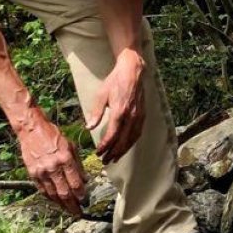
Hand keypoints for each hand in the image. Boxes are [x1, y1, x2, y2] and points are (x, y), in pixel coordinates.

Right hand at [17, 114, 86, 216]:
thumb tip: (85, 180)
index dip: (81, 194)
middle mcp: (53, 167)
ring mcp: (41, 172)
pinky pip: (43, 190)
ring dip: (61, 204)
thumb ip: (78, 164)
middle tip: (78, 212)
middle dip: (72, 205)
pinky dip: (50, 197)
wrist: (32, 130)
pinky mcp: (32, 174)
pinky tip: (56, 201)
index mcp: (65, 159)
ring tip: (68, 209)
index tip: (85, 200)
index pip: (75, 183)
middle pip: (64, 193)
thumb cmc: (53, 135)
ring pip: (53, 194)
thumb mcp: (71, 146)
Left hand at [86, 48, 145, 163]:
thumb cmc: (115, 82)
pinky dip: (131, 142)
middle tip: (105, 161)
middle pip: (122, 141)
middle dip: (113, 153)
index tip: (98, 152)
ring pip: (132, 139)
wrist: (133, 71)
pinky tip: (125, 147)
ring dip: (123, 151)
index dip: (105, 146)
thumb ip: (96, 112)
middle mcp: (131, 116)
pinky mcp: (143, 115)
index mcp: (119, 111)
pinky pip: (137, 133)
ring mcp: (139, 116)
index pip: (112, 135)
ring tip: (114, 158)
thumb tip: (89, 127)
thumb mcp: (101, 95)